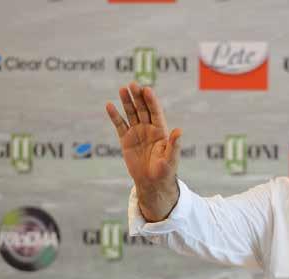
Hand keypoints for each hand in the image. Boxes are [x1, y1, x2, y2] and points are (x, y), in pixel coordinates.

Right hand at [106, 81, 180, 220]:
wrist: (152, 183)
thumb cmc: (165, 171)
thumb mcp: (171, 158)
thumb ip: (174, 144)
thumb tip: (179, 131)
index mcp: (161, 131)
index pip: (156, 112)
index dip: (151, 101)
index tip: (147, 90)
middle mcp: (149, 129)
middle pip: (143, 109)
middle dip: (138, 97)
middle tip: (133, 84)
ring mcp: (137, 133)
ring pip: (131, 114)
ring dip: (127, 102)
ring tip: (122, 89)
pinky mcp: (126, 140)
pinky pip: (119, 125)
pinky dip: (114, 116)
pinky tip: (109, 105)